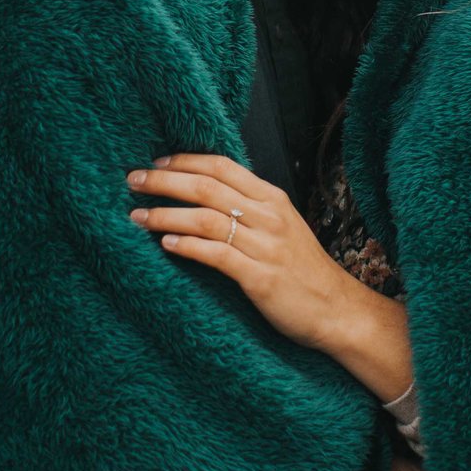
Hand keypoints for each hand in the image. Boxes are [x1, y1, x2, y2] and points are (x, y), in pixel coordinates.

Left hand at [126, 153, 365, 352]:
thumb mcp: (282, 227)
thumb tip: (204, 194)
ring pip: (205, 218)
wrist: (337, 309)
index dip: (185, 161)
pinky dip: (187, 247)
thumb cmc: (303, 270)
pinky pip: (216, 255)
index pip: (222, 165)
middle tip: (133, 180)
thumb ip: (250, 208)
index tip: (156, 163)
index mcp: (272, 198)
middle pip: (207, 187)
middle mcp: (269, 216)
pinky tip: (165, 245)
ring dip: (166, 215)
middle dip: (164, 181)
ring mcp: (266, 246)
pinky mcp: (260, 277)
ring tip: (138, 216)